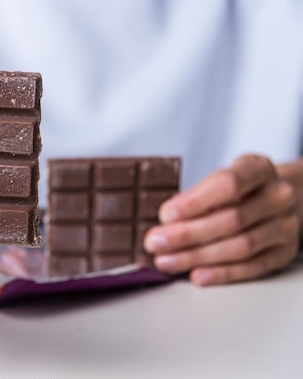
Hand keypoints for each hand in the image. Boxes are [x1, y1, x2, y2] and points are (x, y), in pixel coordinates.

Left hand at [144, 154, 299, 285]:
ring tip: (166, 261)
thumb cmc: (241, 188)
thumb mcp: (221, 180)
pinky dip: (221, 273)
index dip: (194, 202)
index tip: (165, 215)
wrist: (278, 198)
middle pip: (231, 219)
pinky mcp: (284, 251)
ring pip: (241, 246)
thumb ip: (196, 197)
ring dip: (197, 256)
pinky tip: (196, 274)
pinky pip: (252, 267)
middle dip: (187, 234)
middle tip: (156, 242)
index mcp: (258, 168)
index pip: (228, 184)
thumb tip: (164, 223)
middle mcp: (278, 196)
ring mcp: (285, 225)